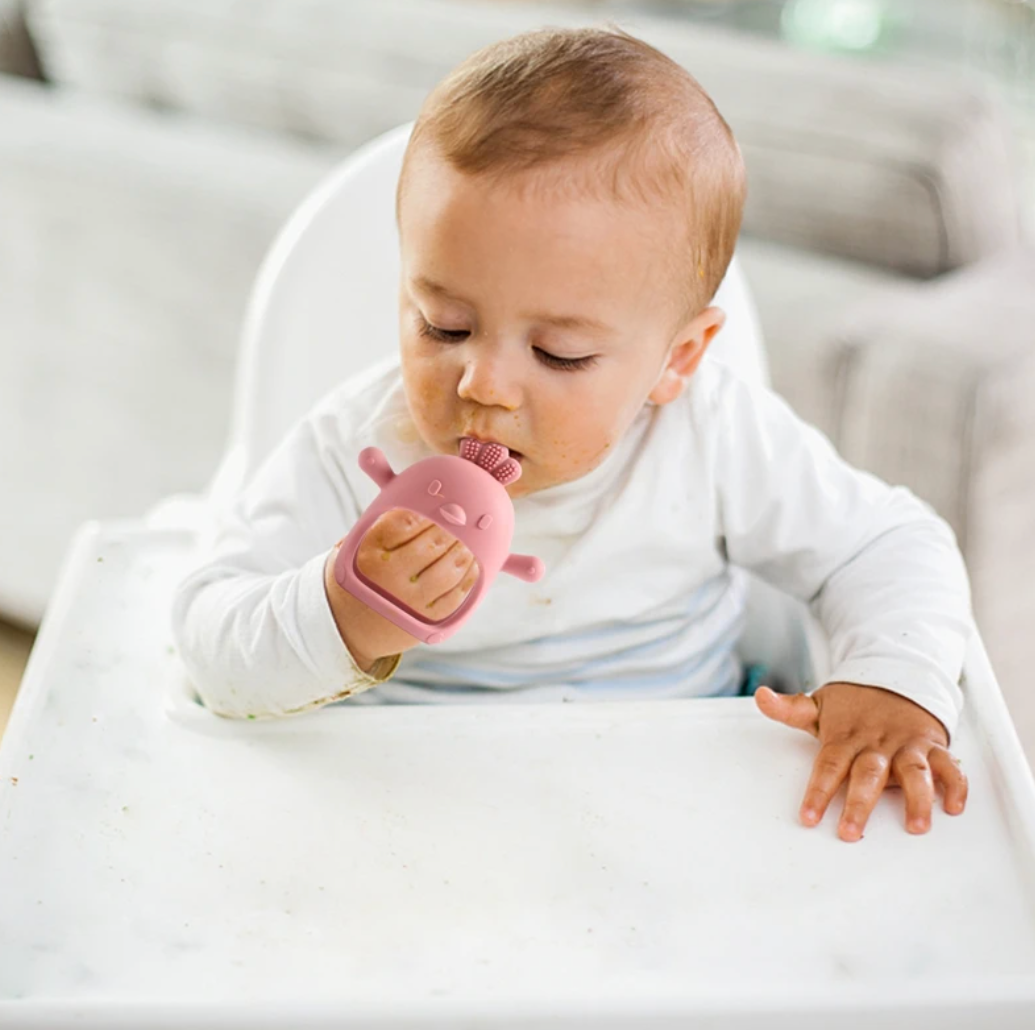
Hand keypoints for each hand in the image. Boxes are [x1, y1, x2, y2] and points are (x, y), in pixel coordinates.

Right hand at [324, 509, 479, 671]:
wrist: (347, 627)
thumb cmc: (358, 578)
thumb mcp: (352, 549)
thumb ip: (379, 526)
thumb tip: (419, 501)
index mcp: (368, 555)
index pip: (404, 522)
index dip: (425, 511)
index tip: (434, 506)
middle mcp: (388, 578)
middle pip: (431, 544)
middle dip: (449, 528)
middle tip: (458, 519)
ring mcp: (410, 601)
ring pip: (449, 569)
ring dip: (463, 550)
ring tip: (466, 541)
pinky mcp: (427, 620)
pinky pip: (457, 594)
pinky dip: (469, 575)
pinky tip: (471, 563)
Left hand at [755, 681, 967, 841]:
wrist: (894, 676)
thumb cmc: (853, 704)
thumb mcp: (819, 706)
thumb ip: (790, 709)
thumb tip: (760, 696)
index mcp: (846, 737)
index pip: (828, 765)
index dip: (818, 792)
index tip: (807, 818)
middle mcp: (877, 743)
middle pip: (868, 774)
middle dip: (860, 804)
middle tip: (850, 832)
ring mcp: (907, 745)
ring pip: (914, 772)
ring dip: (917, 799)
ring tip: (916, 826)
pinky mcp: (932, 746)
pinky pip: (948, 766)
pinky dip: (955, 785)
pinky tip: (952, 806)